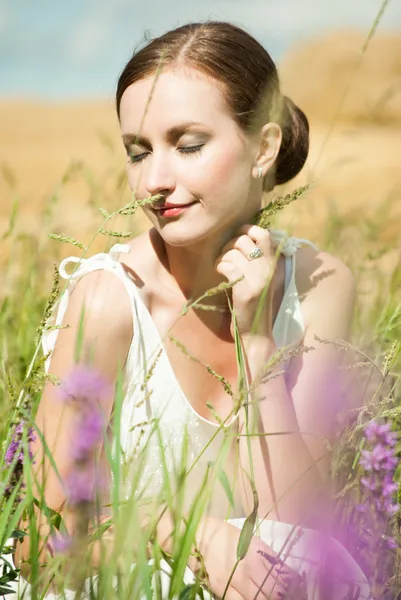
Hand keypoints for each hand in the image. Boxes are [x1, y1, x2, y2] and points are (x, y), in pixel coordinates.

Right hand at [192, 517, 304, 599]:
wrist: (194, 535)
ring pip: (259, 599)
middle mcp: (248, 567)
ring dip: (269, 599)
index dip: (292, 584)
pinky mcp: (222, 590)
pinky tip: (256, 599)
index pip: (280, 573)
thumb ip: (265, 555)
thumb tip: (283, 570)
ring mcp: (234, 581)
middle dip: (283, 595)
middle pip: (273, 590)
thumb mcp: (248, 538)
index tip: (299, 589)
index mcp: (256, 551)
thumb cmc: (222, 533)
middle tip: (291, 597)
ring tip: (276, 599)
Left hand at [215, 225, 275, 340]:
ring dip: (222, 257)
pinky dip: (219, 267)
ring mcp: (258, 278)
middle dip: (229, 244)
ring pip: (232, 252)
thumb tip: (242, 236)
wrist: (256, 332)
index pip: (263, 234)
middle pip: (243, 240)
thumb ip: (258, 259)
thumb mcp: (262, 278)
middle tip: (225, 256)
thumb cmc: (255, 303)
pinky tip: (221, 275)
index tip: (236, 237)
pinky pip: (227, 265)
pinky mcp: (245, 289)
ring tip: (222, 267)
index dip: (246, 230)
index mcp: (274, 264)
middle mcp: (268, 268)